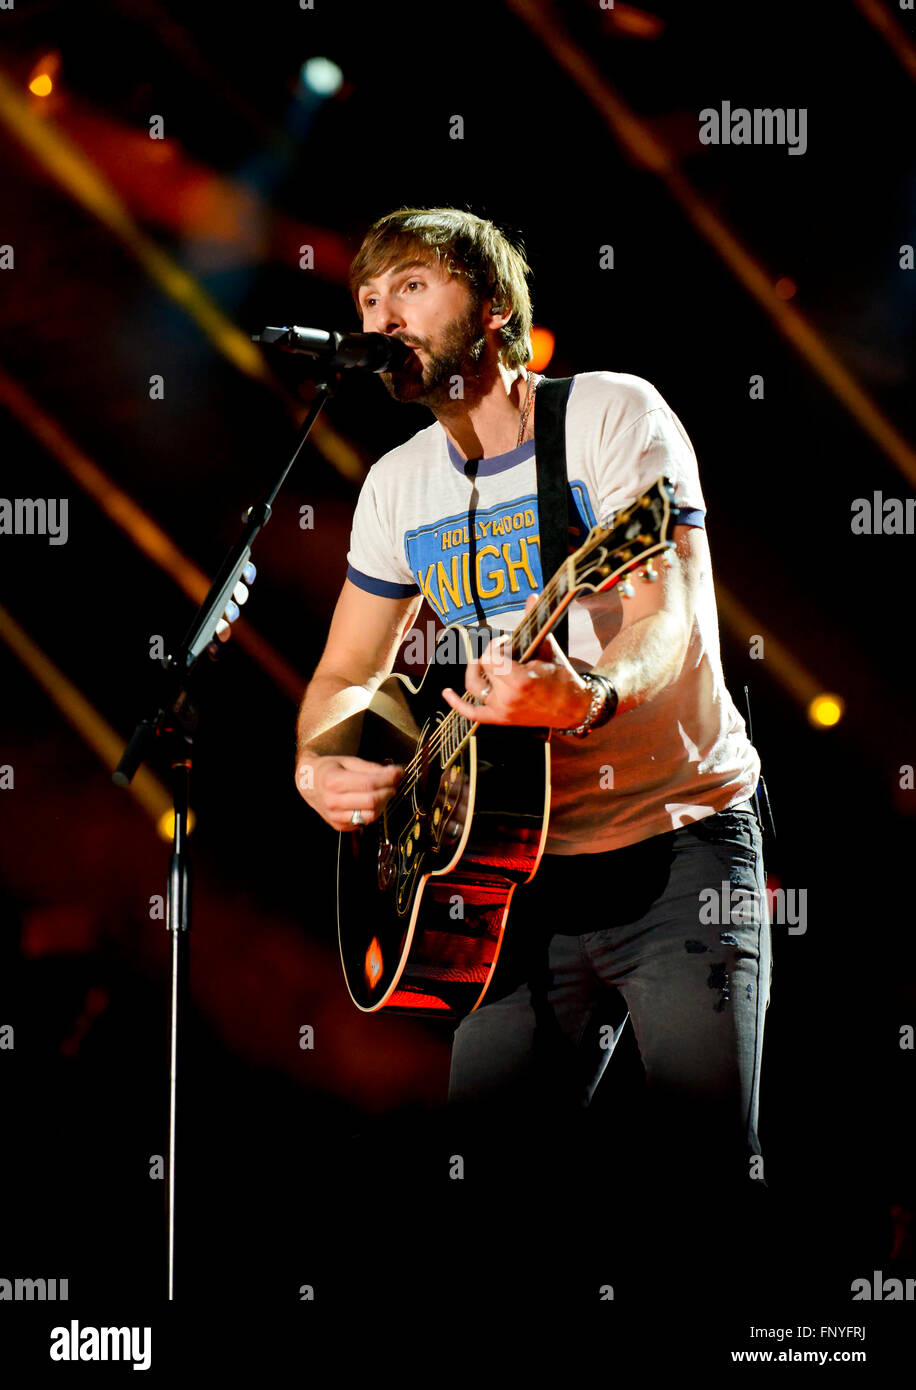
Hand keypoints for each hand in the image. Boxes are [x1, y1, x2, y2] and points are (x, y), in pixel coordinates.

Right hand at [295, 754, 402, 831]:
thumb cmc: (330, 770)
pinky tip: (374, 801)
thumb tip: (395, 772)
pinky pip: (364, 822)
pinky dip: (374, 812)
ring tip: (385, 792)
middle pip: (372, 802)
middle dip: (389, 791)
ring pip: (371, 815)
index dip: (388, 779)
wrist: (309, 784)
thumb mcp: (348, 761)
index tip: (399, 772)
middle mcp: (332, 802)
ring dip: (384, 804)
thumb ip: (371, 768)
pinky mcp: (340, 826)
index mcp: (333, 781)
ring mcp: (335, 817)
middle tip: (394, 783)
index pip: (368, 784)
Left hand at [441, 594, 592, 727]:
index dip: (497, 645)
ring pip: (474, 685)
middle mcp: (507, 698)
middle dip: (493, 655)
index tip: (509, 641)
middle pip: (483, 668)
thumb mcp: (548, 649)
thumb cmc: (563, 677)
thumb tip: (533, 595)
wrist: (574, 708)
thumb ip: (534, 623)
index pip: (490, 657)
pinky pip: (471, 714)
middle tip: (508, 652)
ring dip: (477, 671)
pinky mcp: (501, 719)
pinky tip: (446, 693)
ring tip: (486, 663)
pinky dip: (456, 703)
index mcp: (519, 680)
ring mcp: (502, 711)